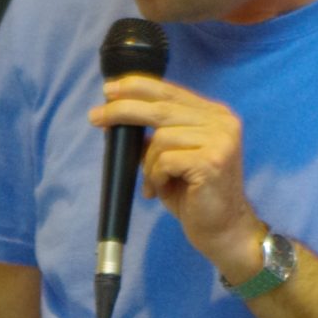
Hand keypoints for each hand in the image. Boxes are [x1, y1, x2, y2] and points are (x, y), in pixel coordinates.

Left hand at [88, 76, 262, 275]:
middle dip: (122, 111)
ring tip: (154, 183)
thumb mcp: (171, 159)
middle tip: (95, 117)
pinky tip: (163, 188)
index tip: (109, 90)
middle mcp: (222, 122)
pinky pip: (165, 161)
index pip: (170, 92)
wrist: (223, 229)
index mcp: (214, 115)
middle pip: (161, 109)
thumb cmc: (194, 195)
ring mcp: (220, 140)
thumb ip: (156, 136)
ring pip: (160, 139)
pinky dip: (156, 176)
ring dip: (148, 164)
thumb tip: (118, 116)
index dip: (137, 87)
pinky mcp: (212, 162)